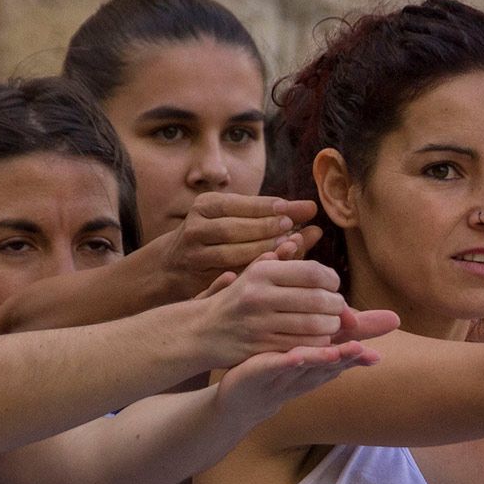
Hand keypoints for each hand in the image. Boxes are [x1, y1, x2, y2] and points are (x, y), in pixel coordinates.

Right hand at [162, 192, 324, 298]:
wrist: (173, 264)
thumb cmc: (217, 235)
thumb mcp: (234, 217)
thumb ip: (269, 213)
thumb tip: (311, 209)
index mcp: (206, 206)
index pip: (240, 204)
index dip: (267, 207)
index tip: (291, 210)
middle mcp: (196, 228)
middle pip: (234, 228)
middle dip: (266, 228)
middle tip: (293, 231)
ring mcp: (194, 255)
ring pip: (231, 254)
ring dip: (262, 252)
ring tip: (287, 250)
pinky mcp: (196, 279)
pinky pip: (228, 276)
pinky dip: (252, 274)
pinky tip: (274, 274)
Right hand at [199, 257, 349, 365]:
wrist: (202, 331)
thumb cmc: (236, 299)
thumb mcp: (253, 273)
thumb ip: (279, 259)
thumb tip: (298, 238)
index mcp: (262, 273)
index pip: (313, 272)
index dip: (332, 279)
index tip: (333, 285)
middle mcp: (260, 296)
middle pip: (318, 299)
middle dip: (337, 305)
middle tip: (338, 307)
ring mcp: (261, 323)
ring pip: (314, 324)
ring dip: (332, 325)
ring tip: (333, 322)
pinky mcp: (262, 347)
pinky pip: (303, 345)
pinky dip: (319, 342)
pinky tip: (319, 338)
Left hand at [214, 341, 381, 423]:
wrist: (238, 400)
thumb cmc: (273, 370)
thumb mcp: (301, 351)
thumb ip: (323, 331)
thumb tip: (345, 310)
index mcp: (314, 367)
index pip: (341, 358)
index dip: (360, 352)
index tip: (384, 345)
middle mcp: (303, 375)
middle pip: (329, 366)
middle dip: (348, 357)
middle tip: (368, 349)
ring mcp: (281, 376)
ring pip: (306, 368)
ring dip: (323, 360)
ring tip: (340, 352)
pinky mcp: (258, 374)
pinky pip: (274, 367)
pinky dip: (286, 362)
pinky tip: (296, 355)